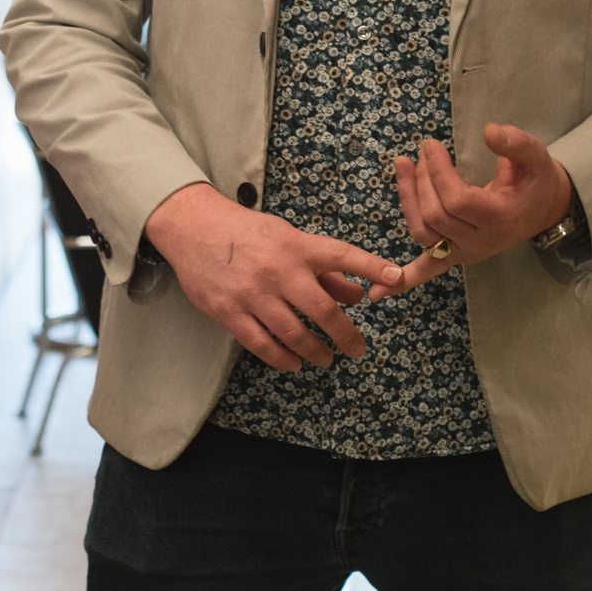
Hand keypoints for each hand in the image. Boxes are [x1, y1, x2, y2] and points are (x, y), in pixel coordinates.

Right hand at [143, 183, 399, 372]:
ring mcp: (253, 293)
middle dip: (345, 335)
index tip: (397, 277)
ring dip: (315, 351)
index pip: (342, 255)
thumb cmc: (247, 233)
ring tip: (326, 358)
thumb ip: (323, 269)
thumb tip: (357, 295)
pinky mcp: (229, 311)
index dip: (371, 266)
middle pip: (322, 309)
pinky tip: (294, 362)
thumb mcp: (288, 239)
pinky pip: (261, 343)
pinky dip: (282, 357)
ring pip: (293, 333)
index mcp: (297, 246)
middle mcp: (278, 270)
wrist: (193, 228)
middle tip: (357, 349)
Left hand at [371, 123, 572, 301]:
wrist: (542, 210)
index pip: (457, 200)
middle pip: (436, 215)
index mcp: (500, 218)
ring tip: (403, 168)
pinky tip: (375, 292)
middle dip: (422, 180)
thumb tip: (490, 131)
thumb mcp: (537, 157)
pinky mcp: (455, 257)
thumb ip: (517, 144)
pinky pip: (427, 271)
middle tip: (419, 153)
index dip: (438, 171)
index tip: (430, 145)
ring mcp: (466, 252)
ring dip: (407, 201)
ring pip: (424, 234)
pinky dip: (403, 280)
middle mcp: (481, 242)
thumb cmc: (536, 181)